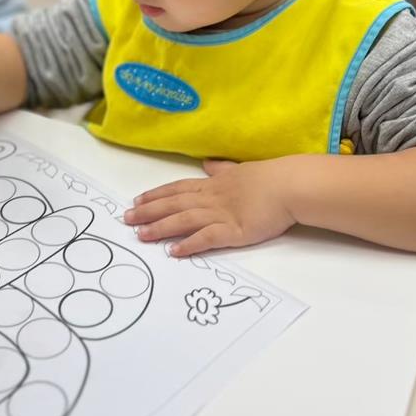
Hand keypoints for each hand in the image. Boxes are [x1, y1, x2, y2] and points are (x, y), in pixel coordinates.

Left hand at [123, 158, 297, 256]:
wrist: (289, 185)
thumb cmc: (268, 177)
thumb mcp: (239, 169)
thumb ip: (221, 169)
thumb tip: (208, 164)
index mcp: (213, 184)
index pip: (177, 189)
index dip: (156, 195)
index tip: (137, 200)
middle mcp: (211, 198)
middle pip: (173, 204)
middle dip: (148, 212)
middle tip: (126, 218)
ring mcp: (221, 214)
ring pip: (183, 220)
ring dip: (160, 228)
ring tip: (141, 235)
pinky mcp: (234, 231)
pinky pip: (206, 238)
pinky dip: (189, 244)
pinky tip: (174, 251)